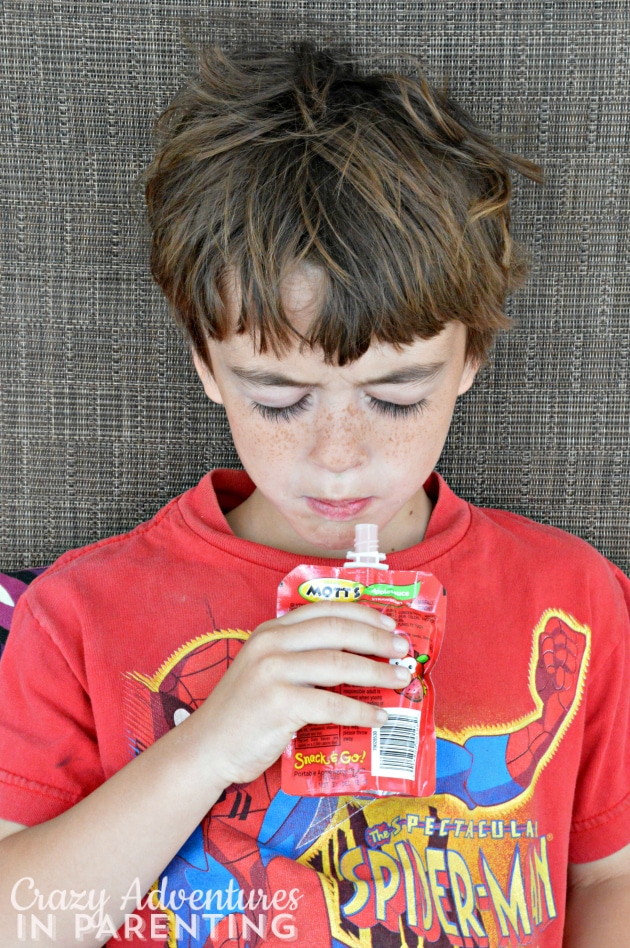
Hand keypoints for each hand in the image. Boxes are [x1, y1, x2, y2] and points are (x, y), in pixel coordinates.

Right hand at [188, 601, 411, 786]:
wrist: (206, 748)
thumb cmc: (242, 712)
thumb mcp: (266, 669)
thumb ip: (299, 656)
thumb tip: (356, 658)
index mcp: (270, 630)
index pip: (324, 610)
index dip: (362, 614)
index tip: (389, 625)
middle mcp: (271, 643)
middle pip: (337, 630)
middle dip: (376, 638)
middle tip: (403, 650)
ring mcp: (273, 672)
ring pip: (339, 664)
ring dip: (376, 672)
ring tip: (399, 680)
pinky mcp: (279, 703)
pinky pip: (332, 704)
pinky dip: (361, 710)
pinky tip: (378, 717)